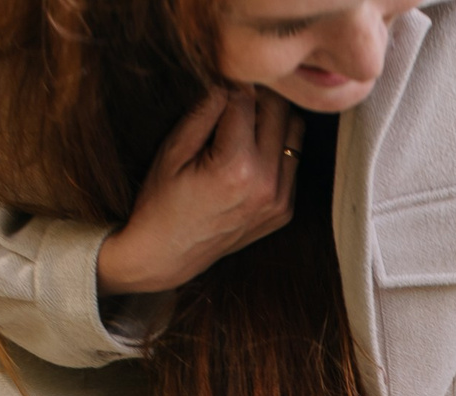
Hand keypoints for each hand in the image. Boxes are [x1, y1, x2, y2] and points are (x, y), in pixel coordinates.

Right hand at [97, 87, 299, 299]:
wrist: (167, 255)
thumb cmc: (161, 200)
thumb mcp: (173, 150)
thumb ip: (205, 112)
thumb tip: (230, 80)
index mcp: (237, 167)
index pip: (246, 100)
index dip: (229, 87)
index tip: (216, 88)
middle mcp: (267, 185)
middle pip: (279, 111)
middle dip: (257, 98)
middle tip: (231, 103)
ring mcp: (280, 201)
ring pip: (294, 133)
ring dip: (272, 120)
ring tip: (242, 128)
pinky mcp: (285, 211)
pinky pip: (293, 161)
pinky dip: (276, 148)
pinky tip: (249, 156)